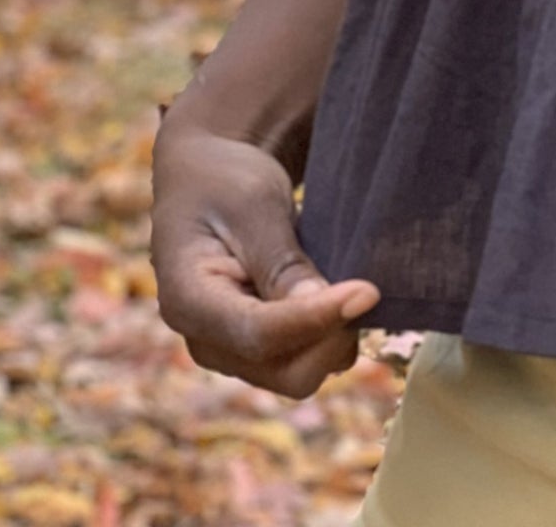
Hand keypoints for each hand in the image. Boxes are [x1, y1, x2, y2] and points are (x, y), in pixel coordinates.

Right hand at [150, 117, 379, 398]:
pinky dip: (329, 334)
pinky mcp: (255, 349)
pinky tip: (336, 292)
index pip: (259, 334)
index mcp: (187, 301)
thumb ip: (282, 261)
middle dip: (330, 338)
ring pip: (298, 374)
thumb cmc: (226, 183)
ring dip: (333, 337)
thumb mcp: (255, 206)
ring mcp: (230, 351)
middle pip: (283, 373)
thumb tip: (323, 308)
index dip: (318, 318)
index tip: (368, 292)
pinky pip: (303, 359)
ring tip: (347, 282)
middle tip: (364, 286)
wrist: (209, 181)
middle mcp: (205, 341)